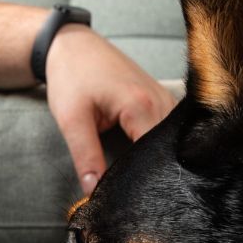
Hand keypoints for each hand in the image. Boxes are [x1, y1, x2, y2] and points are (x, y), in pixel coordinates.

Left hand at [45, 25, 177, 193]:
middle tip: (132, 192)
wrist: (73, 45)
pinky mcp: (162, 98)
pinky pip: (169, 129)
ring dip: (156, 158)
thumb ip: (85, 157)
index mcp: (140, 105)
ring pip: (171, 141)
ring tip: (138, 176)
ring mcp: (165, 97)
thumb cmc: (71, 76)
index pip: (154, 157)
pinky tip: (142, 156)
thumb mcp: (71, 120)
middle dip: (152, 172)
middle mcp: (160, 100)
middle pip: (167, 150)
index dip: (143, 180)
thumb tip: (94, 193)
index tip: (128, 197)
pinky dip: (157, 145)